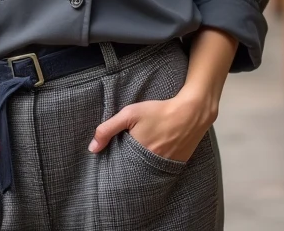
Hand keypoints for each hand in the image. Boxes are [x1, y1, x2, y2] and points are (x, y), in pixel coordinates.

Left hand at [87, 89, 216, 161]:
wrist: (191, 112)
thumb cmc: (159, 111)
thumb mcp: (129, 114)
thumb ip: (108, 129)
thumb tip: (92, 148)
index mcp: (138, 154)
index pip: (122, 169)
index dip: (116, 167)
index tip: (110, 165)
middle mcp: (152, 164)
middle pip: (134, 172)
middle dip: (128, 169)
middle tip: (124, 161)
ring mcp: (166, 166)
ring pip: (148, 172)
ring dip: (142, 168)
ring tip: (136, 160)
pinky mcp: (177, 164)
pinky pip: (162, 169)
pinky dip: (156, 165)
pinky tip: (154, 156)